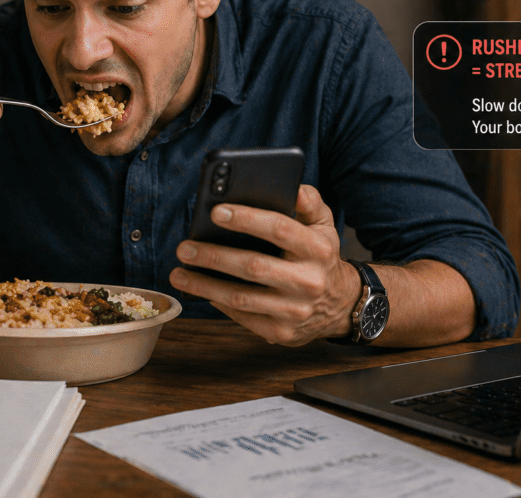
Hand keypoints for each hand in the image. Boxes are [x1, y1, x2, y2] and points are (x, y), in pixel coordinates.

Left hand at [169, 185, 360, 345]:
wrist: (341, 305)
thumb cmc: (321, 258)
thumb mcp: (324, 226)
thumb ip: (310, 202)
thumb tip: (294, 187)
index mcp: (318, 249)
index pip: (279, 229)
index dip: (247, 219)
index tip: (216, 212)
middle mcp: (308, 281)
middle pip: (253, 266)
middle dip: (213, 256)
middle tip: (184, 248)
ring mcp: (294, 311)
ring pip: (240, 298)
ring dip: (204, 285)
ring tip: (179, 272)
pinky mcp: (281, 333)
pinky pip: (242, 317)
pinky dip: (218, 303)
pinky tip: (202, 290)